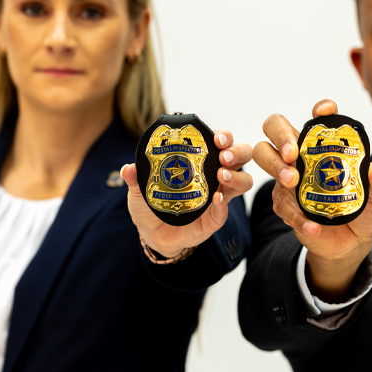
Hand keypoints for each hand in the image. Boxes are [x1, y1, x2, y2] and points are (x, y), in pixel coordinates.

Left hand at [122, 129, 252, 258]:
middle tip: (224, 155)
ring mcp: (218, 198)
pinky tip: (217, 199)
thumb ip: (135, 179)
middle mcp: (215, 177)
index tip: (218, 137)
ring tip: (222, 176)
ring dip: (236, 177)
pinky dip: (223, 205)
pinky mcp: (214, 220)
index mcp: (201, 163)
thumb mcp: (140, 190)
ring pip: (243, 183)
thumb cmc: (152, 205)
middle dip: (237, 152)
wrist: (153, 235)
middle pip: (240, 158)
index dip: (224, 137)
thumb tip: (128, 168)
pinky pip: (224, 211)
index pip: (221, 144)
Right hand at [253, 99, 371, 301]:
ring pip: (265, 156)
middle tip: (293, 153)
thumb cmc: (364, 211)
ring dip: (276, 167)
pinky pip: (281, 202)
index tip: (324, 112)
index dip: (320, 110)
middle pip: (275, 127)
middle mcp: (302, 156)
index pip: (318, 120)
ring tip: (292, 182)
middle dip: (280, 134)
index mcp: (326, 146)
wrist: (351, 244)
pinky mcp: (285, 203)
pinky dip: (296, 215)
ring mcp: (289, 178)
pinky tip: (313, 226)